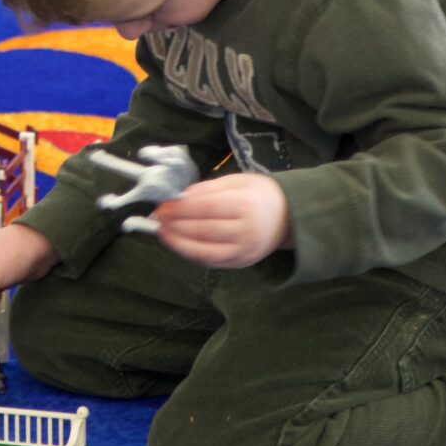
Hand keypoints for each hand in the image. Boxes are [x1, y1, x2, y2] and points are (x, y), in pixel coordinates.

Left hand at [151, 172, 290, 268]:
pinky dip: (191, 253)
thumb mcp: (238, 181)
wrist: (289, 217)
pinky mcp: (241, 263)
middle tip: (156, 218)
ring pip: (205, 250)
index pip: (206, 208)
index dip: (180, 208)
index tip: (162, 205)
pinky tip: (178, 244)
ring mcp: (244, 250)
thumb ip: (208, 189)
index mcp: (246, 205)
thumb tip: (179, 197)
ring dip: (178, 242)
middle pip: (203, 230)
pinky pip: (211, 261)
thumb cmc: (260, 194)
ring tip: (162, 232)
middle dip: (175, 224)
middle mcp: (246, 231)